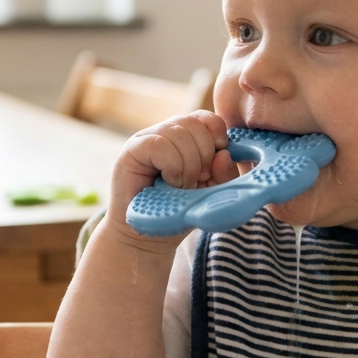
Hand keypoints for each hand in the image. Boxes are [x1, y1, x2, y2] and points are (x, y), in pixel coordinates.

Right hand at [107, 111, 240, 238]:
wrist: (148, 239)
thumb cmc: (180, 213)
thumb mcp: (213, 193)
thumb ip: (225, 174)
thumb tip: (224, 154)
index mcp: (185, 137)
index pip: (206, 117)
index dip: (217, 134)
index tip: (217, 160)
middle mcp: (165, 133)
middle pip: (194, 122)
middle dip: (204, 154)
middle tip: (198, 180)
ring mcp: (146, 139)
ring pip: (178, 132)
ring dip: (188, 164)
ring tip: (182, 186)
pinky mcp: (132, 151)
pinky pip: (159, 144)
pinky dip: (172, 166)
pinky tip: (170, 182)